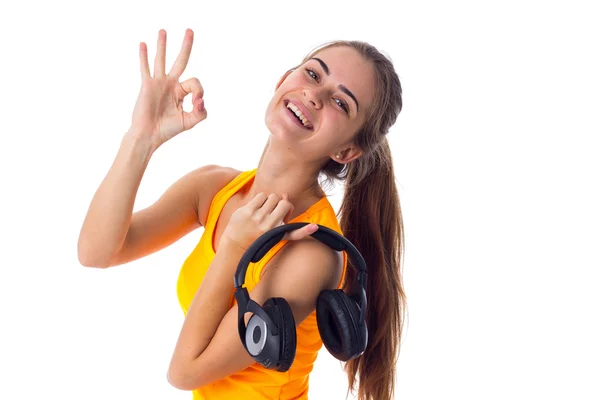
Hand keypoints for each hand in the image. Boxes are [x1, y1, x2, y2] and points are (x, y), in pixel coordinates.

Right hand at [128, 29, 206, 150]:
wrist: (149, 135)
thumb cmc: (167, 130)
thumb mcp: (189, 122)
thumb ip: (201, 112)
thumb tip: (201, 100)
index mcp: (181, 92)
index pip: (195, 82)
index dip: (199, 91)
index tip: (197, 103)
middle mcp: (171, 85)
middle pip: (181, 61)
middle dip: (186, 46)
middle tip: (190, 31)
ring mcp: (158, 83)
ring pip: (161, 60)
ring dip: (162, 45)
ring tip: (163, 31)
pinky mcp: (147, 86)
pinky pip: (145, 68)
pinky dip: (144, 57)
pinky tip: (143, 44)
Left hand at [221, 193, 318, 251]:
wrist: (236, 243)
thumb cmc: (258, 237)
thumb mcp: (274, 233)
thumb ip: (283, 214)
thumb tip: (286, 194)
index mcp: (278, 233)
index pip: (296, 232)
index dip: (307, 230)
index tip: (315, 227)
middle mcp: (270, 226)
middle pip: (284, 203)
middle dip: (281, 204)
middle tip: (273, 212)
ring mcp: (258, 218)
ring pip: (273, 197)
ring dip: (270, 201)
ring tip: (264, 210)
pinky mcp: (248, 211)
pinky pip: (261, 195)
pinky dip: (261, 199)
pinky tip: (256, 208)